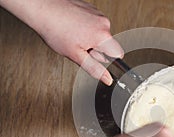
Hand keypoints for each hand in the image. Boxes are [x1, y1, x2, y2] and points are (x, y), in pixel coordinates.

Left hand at [0, 0, 123, 84]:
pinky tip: (73, 27)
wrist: (42, 8)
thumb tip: (107, 79)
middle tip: (79, 47)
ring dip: (90, 38)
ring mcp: (97, 14)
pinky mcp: (91, 8)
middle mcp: (103, 23)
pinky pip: (94, 24)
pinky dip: (86, 27)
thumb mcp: (76, 56)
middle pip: (108, 44)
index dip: (107, 60)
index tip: (95, 58)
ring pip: (100, 34)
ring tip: (73, 36)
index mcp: (102, 36)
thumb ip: (94, 69)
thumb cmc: (55, 29)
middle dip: (95, 49)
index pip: (118, 54)